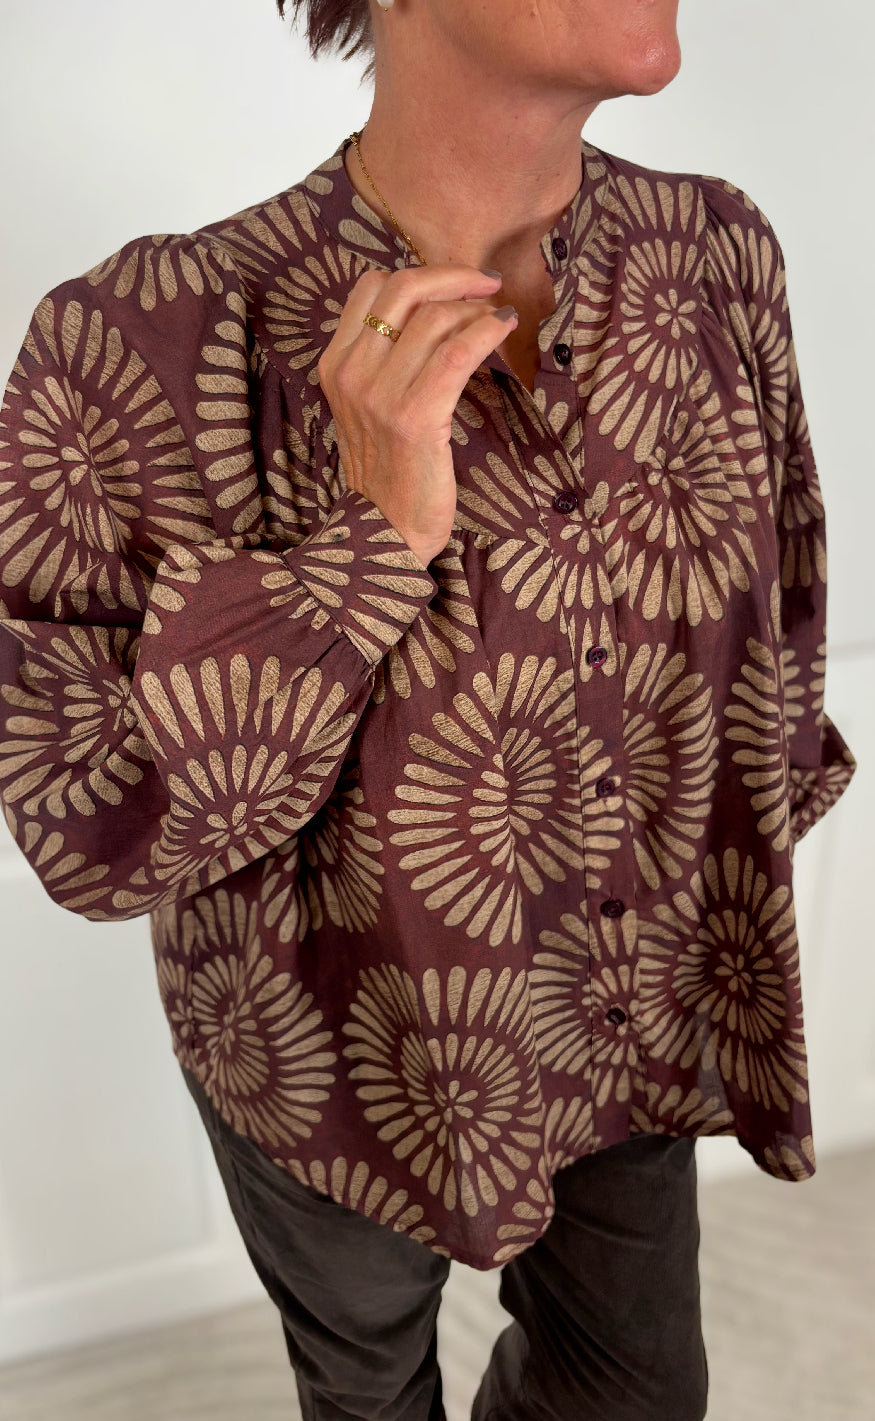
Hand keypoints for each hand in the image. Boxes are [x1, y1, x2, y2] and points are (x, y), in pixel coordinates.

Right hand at [316, 265, 517, 566]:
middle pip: (403, 287)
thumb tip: (432, 313)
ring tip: (498, 319)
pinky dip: (487, 331)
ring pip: (436, 317)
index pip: (371, 287)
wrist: (385, 532)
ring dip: (477, 308)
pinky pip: (458, 351)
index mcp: (335, 365)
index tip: (455, 287)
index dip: (420, 276)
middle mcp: (351, 373)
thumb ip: (383, 362)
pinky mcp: (416, 417)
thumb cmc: (389, 472)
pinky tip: (503, 330)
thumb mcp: (368, 409)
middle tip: (487, 285)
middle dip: (453, 275)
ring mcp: (380, 395)